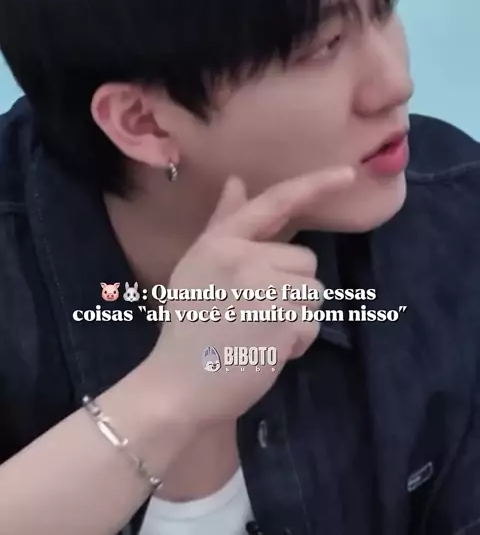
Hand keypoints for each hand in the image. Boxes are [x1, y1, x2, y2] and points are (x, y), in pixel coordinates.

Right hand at [150, 167, 354, 425]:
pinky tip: (265, 352)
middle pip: (303, 260)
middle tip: (252, 314)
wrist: (178, 386)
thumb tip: (237, 181)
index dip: (315, 185)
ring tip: (258, 333)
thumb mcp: (199, 267)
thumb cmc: (189, 327)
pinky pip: (312, 323)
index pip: (274, 203)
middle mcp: (244, 257)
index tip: (348, 174)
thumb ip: (223, 224)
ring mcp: (265, 288)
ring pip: (312, 292)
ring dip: (295, 317)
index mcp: (221, 241)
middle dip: (289, 288)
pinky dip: (297, 342)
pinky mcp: (283, 321)